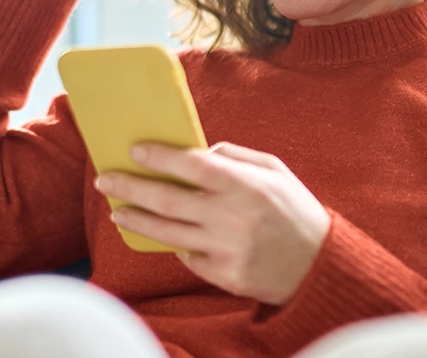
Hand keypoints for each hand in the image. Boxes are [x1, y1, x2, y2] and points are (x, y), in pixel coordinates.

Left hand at [94, 142, 331, 305]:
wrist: (320, 265)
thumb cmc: (296, 211)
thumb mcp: (276, 171)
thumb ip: (237, 156)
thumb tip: (199, 151)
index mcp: (245, 185)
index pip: (192, 165)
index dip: (160, 157)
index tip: (135, 150)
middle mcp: (232, 217)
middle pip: (167, 200)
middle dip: (131, 187)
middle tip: (106, 180)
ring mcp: (225, 249)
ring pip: (167, 233)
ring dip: (137, 220)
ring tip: (117, 211)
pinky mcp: (223, 275)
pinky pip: (188, 257)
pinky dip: (176, 245)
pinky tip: (166, 235)